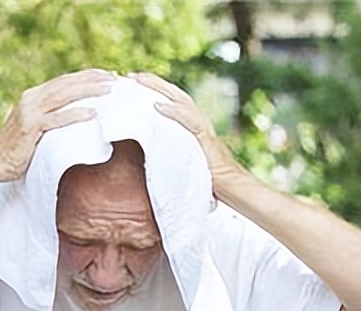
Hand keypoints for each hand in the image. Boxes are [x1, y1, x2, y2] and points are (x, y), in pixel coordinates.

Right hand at [0, 69, 115, 180]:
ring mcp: (30, 112)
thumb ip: (50, 116)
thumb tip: (75, 115)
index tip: (106, 75)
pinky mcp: (30, 127)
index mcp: (33, 96)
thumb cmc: (18, 149)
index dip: (85, 76)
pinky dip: (75, 114)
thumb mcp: (36, 126)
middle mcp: (31, 98)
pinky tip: (92, 113)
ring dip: (88, 91)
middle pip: (66, 83)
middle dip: (91, 78)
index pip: (63, 81)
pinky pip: (57, 119)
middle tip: (114, 77)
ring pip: (63, 95)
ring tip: (108, 89)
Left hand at [127, 72, 248, 201]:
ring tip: (141, 81)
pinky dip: (173, 111)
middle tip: (131, 75)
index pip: (172, 99)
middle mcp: (197, 118)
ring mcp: (202, 126)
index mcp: (192, 122)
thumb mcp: (184, 155)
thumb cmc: (206, 173)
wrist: (229, 184)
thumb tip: (148, 145)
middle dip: (153, 82)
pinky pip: (188, 119)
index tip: (134, 82)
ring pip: (179, 100)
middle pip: (173, 93)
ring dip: (159, 89)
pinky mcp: (204, 137)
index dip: (154, 88)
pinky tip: (157, 105)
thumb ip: (171, 145)